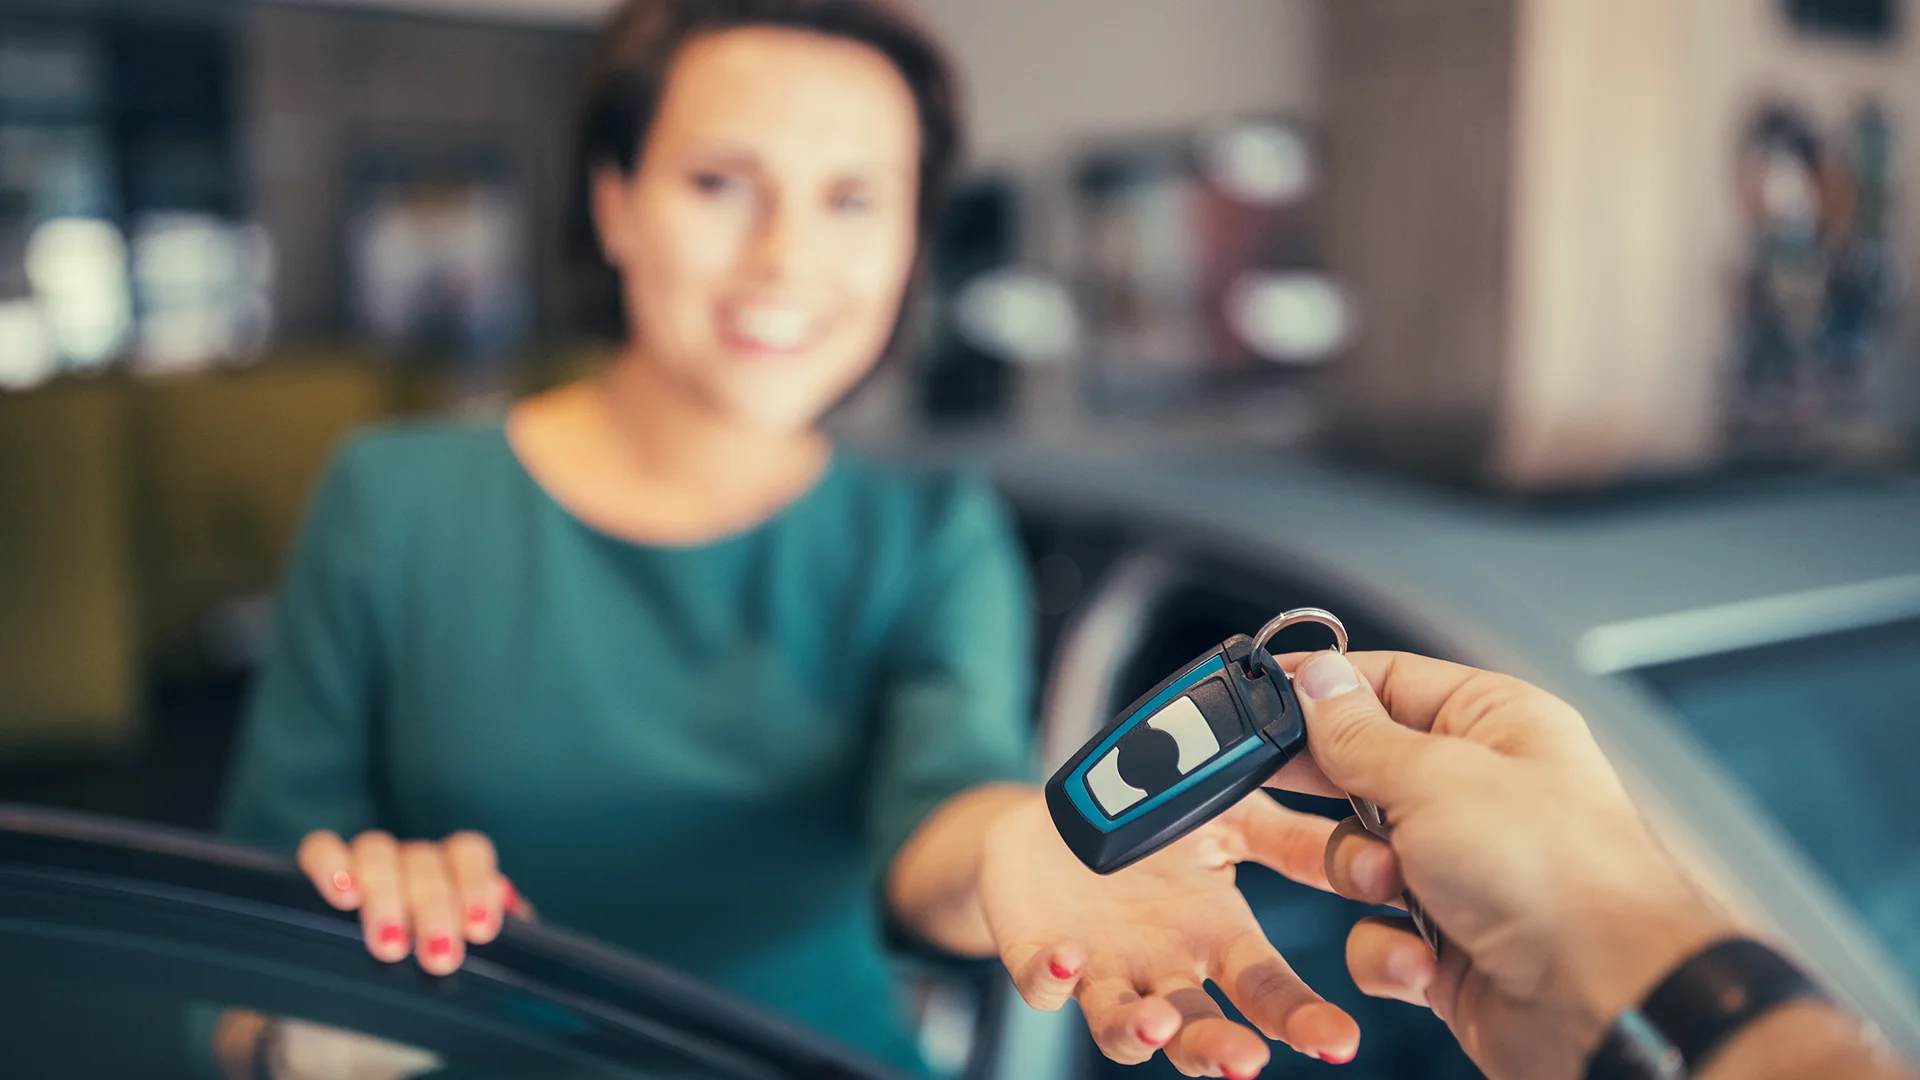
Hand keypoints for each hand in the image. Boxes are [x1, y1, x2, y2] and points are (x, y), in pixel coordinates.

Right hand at [297, 829, 530, 974]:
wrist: (365, 1010)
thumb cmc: (433, 978)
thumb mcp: (471, 964)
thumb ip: (505, 944)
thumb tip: (521, 928)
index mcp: (454, 872)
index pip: (469, 854)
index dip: (475, 885)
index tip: (480, 930)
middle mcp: (413, 860)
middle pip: (425, 861)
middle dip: (434, 910)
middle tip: (439, 960)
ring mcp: (368, 863)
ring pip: (378, 852)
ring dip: (387, 898)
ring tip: (391, 946)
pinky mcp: (322, 872)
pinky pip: (321, 849)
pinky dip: (332, 865)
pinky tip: (344, 897)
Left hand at [980, 792, 1359, 1076]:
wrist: (1063, 814)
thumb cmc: (1158, 826)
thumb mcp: (1234, 819)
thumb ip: (1294, 841)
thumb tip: (1376, 854)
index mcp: (1218, 940)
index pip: (1267, 992)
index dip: (1302, 1018)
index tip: (1339, 1040)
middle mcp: (1163, 969)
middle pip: (1196, 1028)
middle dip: (1220, 1049)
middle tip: (1247, 1062)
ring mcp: (1101, 968)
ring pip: (1120, 1024)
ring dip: (1138, 1031)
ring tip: (1157, 1024)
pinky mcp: (1038, 953)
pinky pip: (1041, 980)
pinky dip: (1050, 978)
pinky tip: (1067, 960)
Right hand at [1277, 650, 1737, 1079]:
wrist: (1609, 1005)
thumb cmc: (1559, 879)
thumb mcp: (1434, 778)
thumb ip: (1360, 733)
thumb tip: (1318, 680)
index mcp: (1494, 724)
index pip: (1389, 682)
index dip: (1326, 691)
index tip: (1267, 703)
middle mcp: (1480, 791)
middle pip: (1364, 771)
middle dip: (1336, 796)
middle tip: (1297, 792)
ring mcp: (1463, 868)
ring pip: (1358, 856)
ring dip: (1362, 877)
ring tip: (1397, 888)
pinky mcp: (1448, 938)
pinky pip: (1375, 928)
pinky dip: (1387, 947)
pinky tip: (1423, 953)